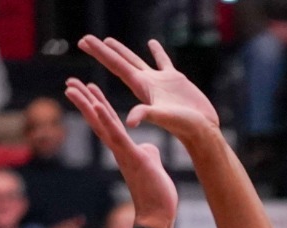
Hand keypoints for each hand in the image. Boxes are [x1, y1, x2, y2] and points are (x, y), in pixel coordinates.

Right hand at [64, 77, 176, 227]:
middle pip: (97, 119)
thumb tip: (148, 146)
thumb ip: (147, 152)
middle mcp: (118, 148)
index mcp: (123, 147)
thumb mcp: (151, 164)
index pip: (108, 121)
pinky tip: (96, 105)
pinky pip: (117, 136)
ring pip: (101, 124)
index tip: (89, 86)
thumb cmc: (155, 192)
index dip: (98, 103)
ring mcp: (122, 152)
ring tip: (72, 87)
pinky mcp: (132, 157)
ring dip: (86, 104)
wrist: (158, 214)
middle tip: (69, 80)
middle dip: (84, 99)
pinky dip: (106, 120)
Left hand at [79, 37, 218, 142]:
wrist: (202, 131)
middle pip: (119, 61)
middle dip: (103, 50)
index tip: (83, 41)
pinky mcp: (176, 80)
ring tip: (109, 41)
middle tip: (86, 38)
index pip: (115, 65)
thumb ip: (146, 114)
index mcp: (141, 87)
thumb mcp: (163, 118)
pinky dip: (157, 52)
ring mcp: (160, 81)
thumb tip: (130, 121)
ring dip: (122, 51)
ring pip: (136, 61)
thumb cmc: (184, 126)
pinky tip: (152, 43)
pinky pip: (163, 62)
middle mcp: (147, 83)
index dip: (100, 52)